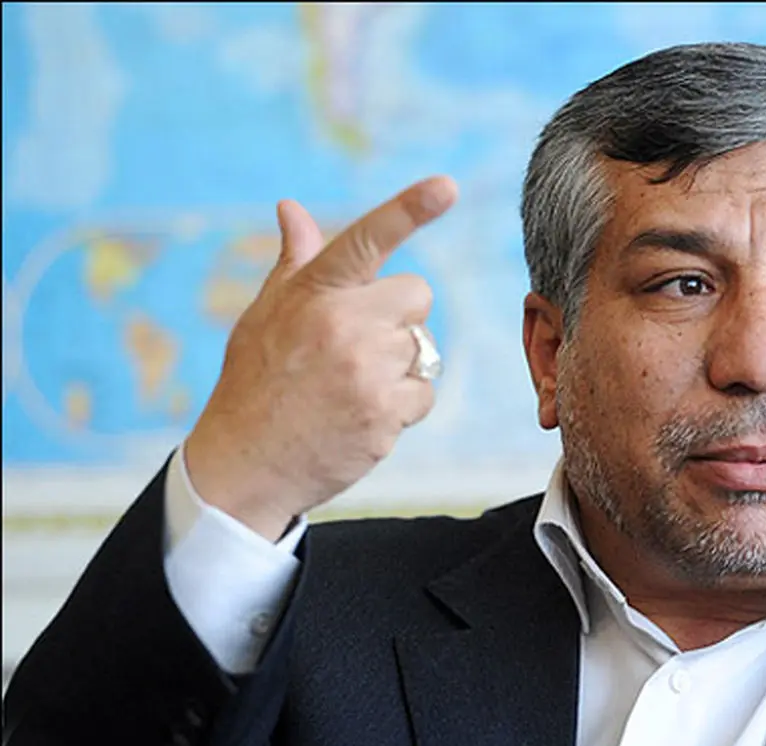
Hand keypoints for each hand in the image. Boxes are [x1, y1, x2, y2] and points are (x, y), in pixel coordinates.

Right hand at [182, 177, 458, 540]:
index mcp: (313, 293)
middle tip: (358, 345)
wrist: (244, 465)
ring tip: (352, 386)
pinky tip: (363, 414)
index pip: (367, 239)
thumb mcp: (264, 315)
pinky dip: (403, 406)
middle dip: (399, 317)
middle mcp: (343, 325)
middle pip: (418, 295)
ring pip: (423, 348)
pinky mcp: (385, 414)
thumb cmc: (255, 382)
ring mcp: (367, 371)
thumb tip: (292, 208)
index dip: (410, 209)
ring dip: (400, 365)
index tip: (447, 186)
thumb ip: (294, 262)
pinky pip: (424, 394)